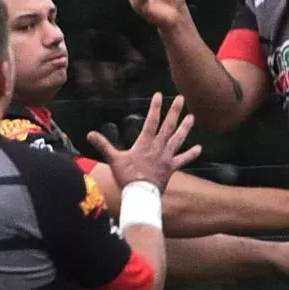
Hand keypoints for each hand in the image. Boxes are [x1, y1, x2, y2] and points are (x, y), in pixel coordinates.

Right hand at [87, 93, 201, 191]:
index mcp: (145, 143)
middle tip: (181, 98)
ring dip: (185, 128)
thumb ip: (103, 145)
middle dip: (174, 111)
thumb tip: (90, 134)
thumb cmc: (127, 177)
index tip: (159, 95)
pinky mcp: (172, 167)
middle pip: (168, 126)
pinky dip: (191, 154)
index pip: (151, 121)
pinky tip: (199, 148)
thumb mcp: (113, 159)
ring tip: (192, 117)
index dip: (155, 107)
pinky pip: (183, 159)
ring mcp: (167, 157)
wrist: (140, 195)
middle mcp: (158, 147)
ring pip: (178, 139)